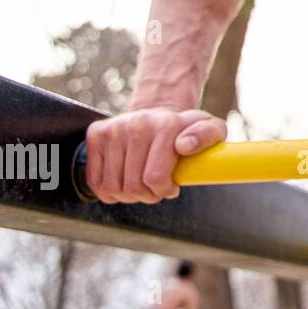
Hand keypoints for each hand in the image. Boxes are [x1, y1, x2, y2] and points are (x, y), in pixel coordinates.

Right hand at [83, 107, 226, 203]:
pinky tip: (123, 182)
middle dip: (148, 196)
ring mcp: (114, 128)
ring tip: (141, 184)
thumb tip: (184, 146)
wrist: (159, 112)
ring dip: (128, 196)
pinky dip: (109, 192)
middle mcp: (137, 124)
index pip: (154, 177)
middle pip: (133, 187)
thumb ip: (208, 136)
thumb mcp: (212, 129)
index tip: (171, 187)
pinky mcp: (96, 134)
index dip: (163, 191)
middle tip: (156, 188)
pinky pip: (95, 181)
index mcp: (166, 125)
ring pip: (112, 188)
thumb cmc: (187, 130)